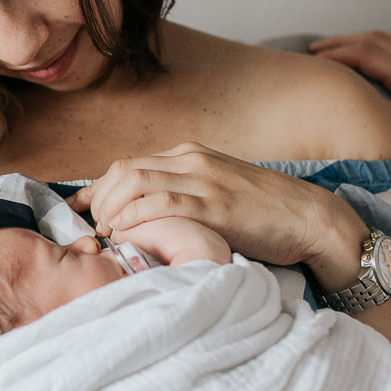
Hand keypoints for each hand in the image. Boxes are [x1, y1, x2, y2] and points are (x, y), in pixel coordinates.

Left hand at [67, 142, 367, 286]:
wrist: (312, 219)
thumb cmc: (265, 214)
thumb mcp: (217, 195)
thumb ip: (184, 196)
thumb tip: (146, 216)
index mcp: (190, 155)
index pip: (128, 165)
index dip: (97, 188)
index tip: (77, 211)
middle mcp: (192, 160)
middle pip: (124, 170)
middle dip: (98, 199)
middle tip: (90, 229)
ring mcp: (203, 180)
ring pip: (136, 182)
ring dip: (111, 208)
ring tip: (105, 234)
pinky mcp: (216, 204)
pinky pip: (162, 203)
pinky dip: (135, 217)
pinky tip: (125, 232)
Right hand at [308, 32, 390, 188]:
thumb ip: (379, 109)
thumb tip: (351, 91)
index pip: (366, 54)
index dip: (337, 54)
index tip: (314, 60)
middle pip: (375, 40)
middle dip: (342, 42)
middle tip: (315, 50)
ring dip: (361, 39)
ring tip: (338, 47)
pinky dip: (387, 41)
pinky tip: (379, 48)